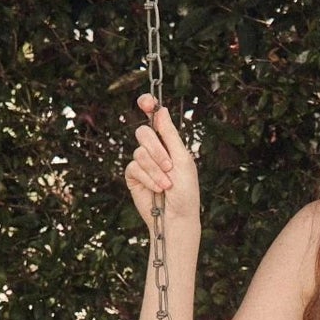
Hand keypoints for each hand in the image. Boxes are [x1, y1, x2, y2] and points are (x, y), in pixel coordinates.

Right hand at [125, 93, 200, 224]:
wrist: (177, 217)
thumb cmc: (186, 191)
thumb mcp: (182, 159)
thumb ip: (170, 135)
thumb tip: (162, 110)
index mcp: (168, 142)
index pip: (154, 118)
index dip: (148, 106)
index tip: (145, 102)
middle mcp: (154, 150)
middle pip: (143, 132)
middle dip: (156, 150)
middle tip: (169, 166)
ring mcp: (142, 163)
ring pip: (139, 152)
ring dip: (155, 170)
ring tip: (167, 184)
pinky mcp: (133, 176)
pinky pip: (134, 167)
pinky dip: (148, 179)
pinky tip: (158, 189)